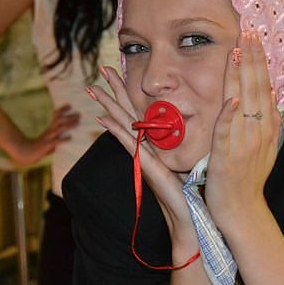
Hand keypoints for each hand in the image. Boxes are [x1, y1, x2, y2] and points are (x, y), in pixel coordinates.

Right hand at [9, 104, 78, 164]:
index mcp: (50, 128)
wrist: (27, 154)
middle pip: (59, 120)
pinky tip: (70, 138)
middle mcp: (50, 131)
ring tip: (77, 123)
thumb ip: (57, 135)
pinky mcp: (48, 146)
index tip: (69, 105)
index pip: (56, 116)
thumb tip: (69, 134)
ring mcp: (49, 138)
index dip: (62, 109)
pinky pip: (56, 142)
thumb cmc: (40, 146)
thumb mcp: (49, 138)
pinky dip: (63, 139)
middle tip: (79, 114)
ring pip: (59, 129)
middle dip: (69, 117)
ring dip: (69, 125)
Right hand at [87, 66, 193, 243]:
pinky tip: (103, 120)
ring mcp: (142, 157)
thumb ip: (183, 143)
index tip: (121, 71)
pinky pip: (129, 145)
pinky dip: (116, 132)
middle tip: (101, 68)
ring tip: (94, 88)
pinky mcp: (146, 167)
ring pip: (122, 125)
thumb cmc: (189, 191)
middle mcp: (145, 147)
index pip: (139, 112)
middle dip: (114, 90)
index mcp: (154, 143)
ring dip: (108, 106)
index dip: (130, 92)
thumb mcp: (187, 159)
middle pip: (126, 112)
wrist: (189, 216)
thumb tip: (189, 122)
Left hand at [205, 31, 280, 226]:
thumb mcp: (265, 145)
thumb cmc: (249, 176)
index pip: (264, 85)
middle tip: (248, 31)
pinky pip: (228, 132)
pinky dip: (230, 116)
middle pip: (256, 87)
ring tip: (239, 51)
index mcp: (266, 125)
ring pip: (243, 102)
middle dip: (252, 58)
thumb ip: (268, 119)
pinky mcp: (227, 156)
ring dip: (242, 76)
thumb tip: (272, 93)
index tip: (254, 38)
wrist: (242, 208)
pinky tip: (231, 99)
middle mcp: (258, 130)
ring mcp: (244, 142)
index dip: (259, 61)